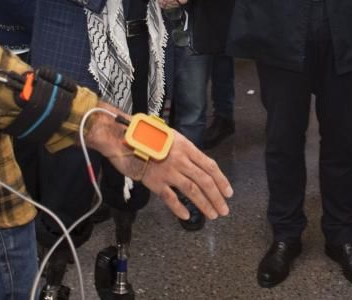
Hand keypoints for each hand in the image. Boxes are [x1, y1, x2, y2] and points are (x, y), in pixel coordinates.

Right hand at [86, 104, 232, 221]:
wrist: (122, 138)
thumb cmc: (146, 136)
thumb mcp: (170, 137)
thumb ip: (184, 151)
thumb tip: (196, 165)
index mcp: (186, 147)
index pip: (209, 165)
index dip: (221, 180)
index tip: (228, 192)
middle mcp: (180, 159)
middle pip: (204, 181)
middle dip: (217, 197)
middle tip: (224, 210)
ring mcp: (168, 172)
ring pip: (192, 191)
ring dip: (205, 204)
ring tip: (213, 215)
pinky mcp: (154, 182)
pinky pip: (170, 198)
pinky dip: (180, 209)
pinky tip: (187, 216)